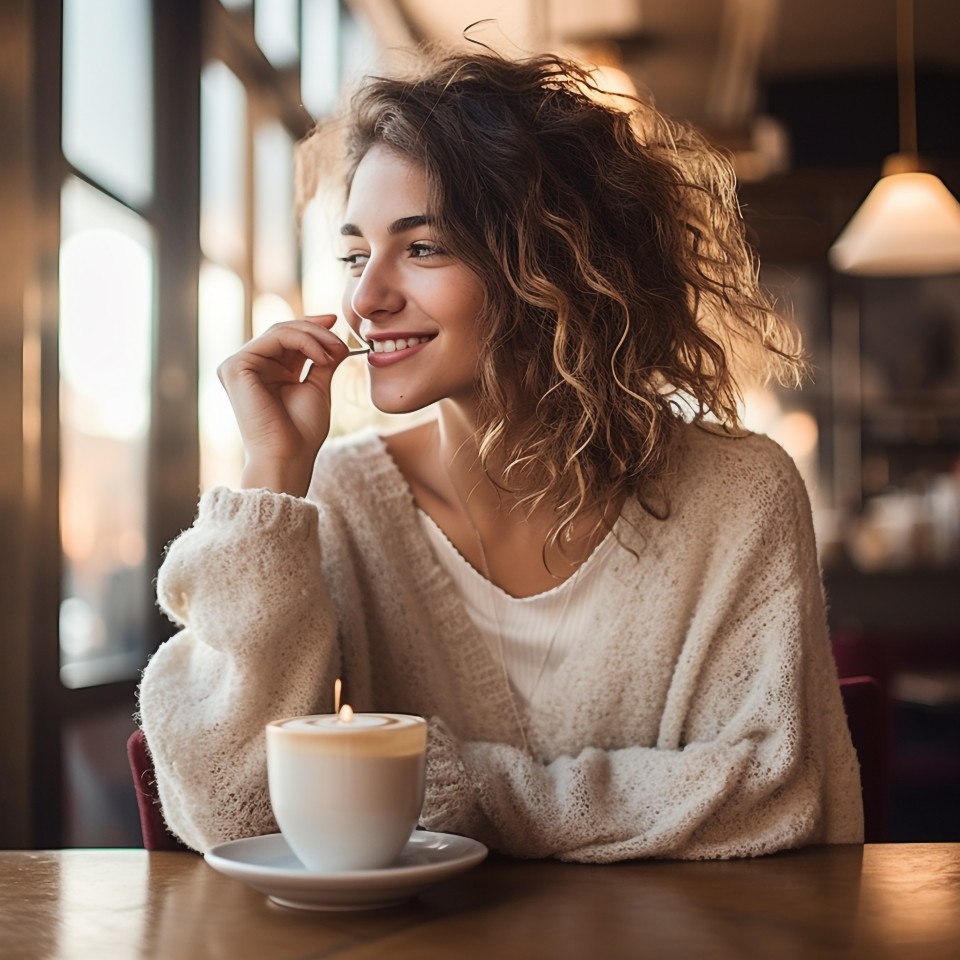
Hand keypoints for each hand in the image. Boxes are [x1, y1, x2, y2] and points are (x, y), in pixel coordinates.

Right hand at [217, 315, 348, 494]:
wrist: (289, 455)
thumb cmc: (303, 431)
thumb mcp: (317, 387)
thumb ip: (323, 360)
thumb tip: (337, 336)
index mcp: (266, 372)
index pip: (287, 339)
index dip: (311, 328)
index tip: (337, 323)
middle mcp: (249, 367)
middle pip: (283, 331)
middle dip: (317, 330)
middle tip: (342, 340)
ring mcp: (238, 365)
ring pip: (280, 331)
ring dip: (314, 336)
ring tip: (337, 351)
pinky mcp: (236, 366)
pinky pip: (275, 338)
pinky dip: (304, 342)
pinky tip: (322, 357)